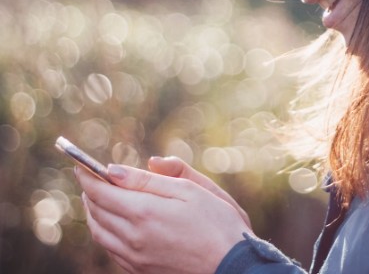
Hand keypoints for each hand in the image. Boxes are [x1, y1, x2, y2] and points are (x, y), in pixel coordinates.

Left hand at [76, 161, 252, 273]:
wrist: (231, 266)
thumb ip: (151, 179)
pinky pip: (110, 248)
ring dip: (93, 211)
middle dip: (90, 191)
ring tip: (97, 196)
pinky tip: (113, 222)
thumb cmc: (216, 222)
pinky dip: (103, 230)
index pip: (101, 191)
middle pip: (96, 211)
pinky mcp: (140, 270)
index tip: (80, 163)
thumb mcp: (189, 189)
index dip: (88, 176)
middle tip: (89, 176)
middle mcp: (132, 238)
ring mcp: (134, 258)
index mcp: (144, 212)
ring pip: (99, 232)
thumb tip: (114, 170)